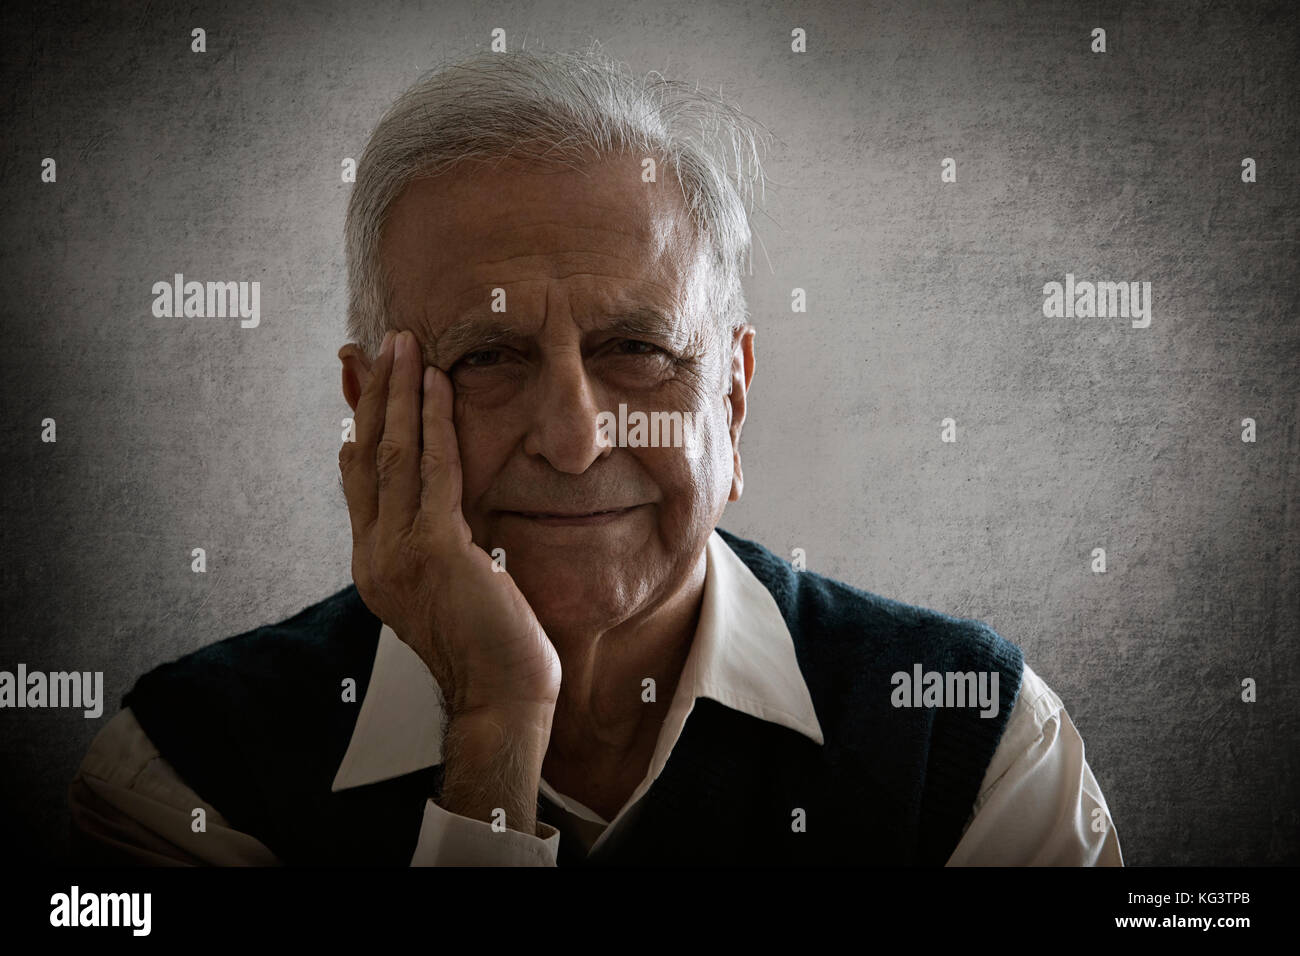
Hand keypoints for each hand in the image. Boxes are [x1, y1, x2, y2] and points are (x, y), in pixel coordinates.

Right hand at [339, 329, 561, 717]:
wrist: (501, 696)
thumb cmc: (491, 643)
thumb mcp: (452, 581)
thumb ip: (435, 536)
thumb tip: (431, 496)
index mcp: (374, 562)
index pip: (358, 478)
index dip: (361, 422)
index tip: (364, 377)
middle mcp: (374, 555)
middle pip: (365, 456)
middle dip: (374, 394)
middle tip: (381, 343)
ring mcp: (398, 553)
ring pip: (392, 455)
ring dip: (399, 394)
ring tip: (403, 344)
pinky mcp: (434, 551)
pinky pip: (433, 471)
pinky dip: (434, 423)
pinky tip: (438, 385)